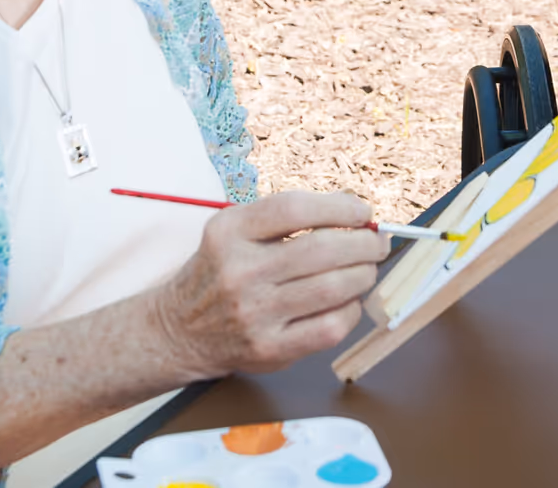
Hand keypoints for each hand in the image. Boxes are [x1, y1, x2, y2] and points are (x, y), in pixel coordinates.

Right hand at [151, 191, 385, 377]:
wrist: (180, 330)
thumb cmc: (222, 271)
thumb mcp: (235, 230)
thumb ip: (285, 218)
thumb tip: (354, 214)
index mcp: (230, 232)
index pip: (295, 209)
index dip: (340, 208)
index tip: (362, 213)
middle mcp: (239, 272)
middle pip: (321, 250)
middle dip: (363, 243)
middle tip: (377, 243)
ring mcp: (254, 314)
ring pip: (332, 288)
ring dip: (363, 275)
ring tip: (367, 269)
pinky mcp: (269, 349)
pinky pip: (329, 328)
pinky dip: (351, 311)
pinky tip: (348, 301)